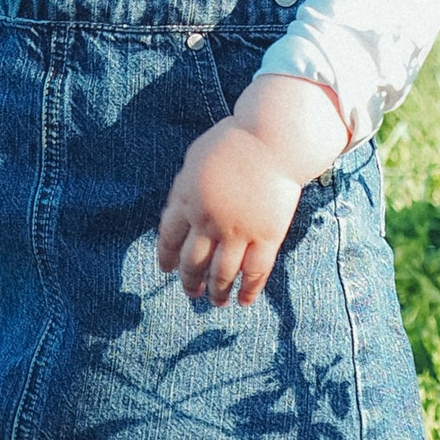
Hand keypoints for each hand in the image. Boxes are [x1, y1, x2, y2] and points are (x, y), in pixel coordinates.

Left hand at [157, 74, 349, 305]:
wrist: (272, 138)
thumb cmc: (234, 141)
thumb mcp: (195, 159)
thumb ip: (184, 188)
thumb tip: (176, 213)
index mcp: (187, 199)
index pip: (169, 238)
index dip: (167, 257)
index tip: (167, 270)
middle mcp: (208, 220)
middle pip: (193, 262)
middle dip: (190, 282)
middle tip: (191, 293)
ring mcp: (238, 230)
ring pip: (222, 273)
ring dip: (217, 292)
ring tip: (216, 301)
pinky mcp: (267, 236)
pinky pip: (255, 271)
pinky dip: (249, 290)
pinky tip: (244, 301)